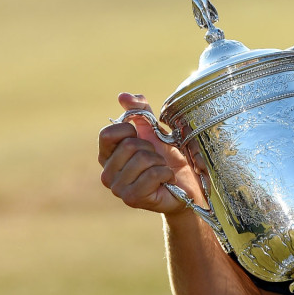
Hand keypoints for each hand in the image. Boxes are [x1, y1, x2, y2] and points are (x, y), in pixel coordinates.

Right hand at [98, 93, 203, 214]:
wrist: (186, 185)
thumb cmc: (168, 158)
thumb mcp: (154, 130)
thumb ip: (140, 111)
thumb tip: (123, 96)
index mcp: (107, 156)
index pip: (107, 134)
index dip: (129, 130)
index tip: (142, 139)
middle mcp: (107, 173)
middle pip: (129, 145)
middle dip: (151, 148)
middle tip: (156, 159)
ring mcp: (117, 188)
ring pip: (142, 159)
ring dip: (160, 162)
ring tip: (161, 170)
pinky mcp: (132, 198)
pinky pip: (152, 174)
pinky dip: (166, 174)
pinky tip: (166, 180)